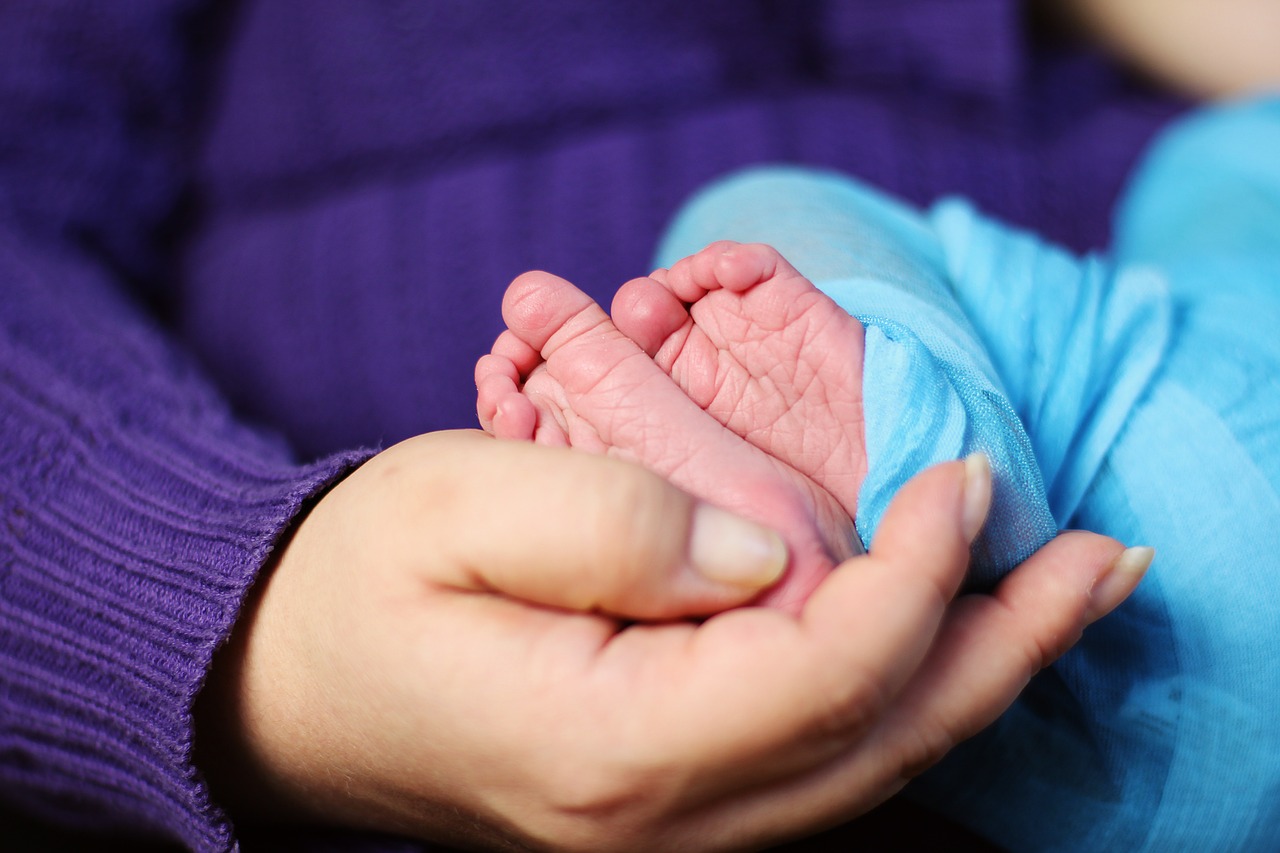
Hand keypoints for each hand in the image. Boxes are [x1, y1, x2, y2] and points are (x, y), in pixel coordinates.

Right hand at [195, 431, 1141, 851]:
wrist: (288, 687)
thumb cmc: (360, 584)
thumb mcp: (455, 506)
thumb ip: (613, 521)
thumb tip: (773, 548)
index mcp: (606, 748)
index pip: (819, 671)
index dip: (914, 572)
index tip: (961, 474)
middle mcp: (658, 819)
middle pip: (878, 740)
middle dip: (1002, 642)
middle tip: (1105, 559)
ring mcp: (668, 828)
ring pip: (866, 766)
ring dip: (976, 675)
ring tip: (1068, 596)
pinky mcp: (669, 800)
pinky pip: (820, 764)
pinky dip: (904, 699)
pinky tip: (950, 646)